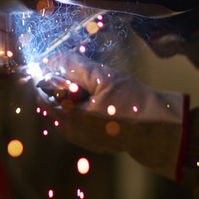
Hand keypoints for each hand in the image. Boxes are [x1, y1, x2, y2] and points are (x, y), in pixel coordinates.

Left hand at [36, 53, 186, 180]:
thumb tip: (56, 56)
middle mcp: (71, 133)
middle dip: (64, 88)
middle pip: (54, 103)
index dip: (51, 77)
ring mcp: (82, 140)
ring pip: (66, 113)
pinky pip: (79, 122)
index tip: (64, 66)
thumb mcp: (103, 78)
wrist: (155, 129)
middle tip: (84, 78)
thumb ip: (75, 66)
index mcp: (68, 118)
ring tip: (96, 90)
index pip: (43, 94)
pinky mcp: (93, 143)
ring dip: (75, 98)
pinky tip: (103, 103)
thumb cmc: (130, 102)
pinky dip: (84, 109)